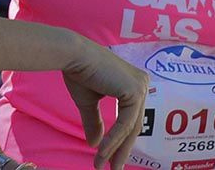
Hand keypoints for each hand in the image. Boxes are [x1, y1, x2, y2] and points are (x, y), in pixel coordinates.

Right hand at [62, 39, 147, 168]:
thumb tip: (94, 144)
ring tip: (102, 166)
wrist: (72, 56)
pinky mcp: (134, 91)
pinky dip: (113, 140)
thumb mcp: (89, 102)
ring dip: (115, 150)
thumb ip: (95, 122)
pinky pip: (125, 124)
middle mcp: (141, 83)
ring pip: (130, 128)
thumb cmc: (79, 72)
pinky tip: (101, 152)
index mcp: (133, 83)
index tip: (108, 160)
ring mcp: (140, 86)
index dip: (120, 142)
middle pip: (133, 125)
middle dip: (121, 150)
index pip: (130, 119)